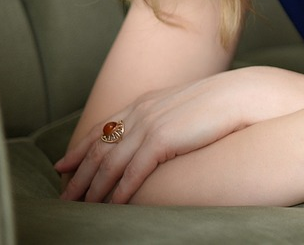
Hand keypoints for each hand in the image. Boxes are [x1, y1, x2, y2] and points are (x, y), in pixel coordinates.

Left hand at [56, 70, 255, 203]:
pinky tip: (113, 204)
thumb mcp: (182, 107)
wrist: (240, 95)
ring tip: (82, 207)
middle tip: (63, 196)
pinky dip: (120, 190)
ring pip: (110, 163)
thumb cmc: (219, 104)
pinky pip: (134, 171)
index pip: (102, 129)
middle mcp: (141, 112)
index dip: (79, 148)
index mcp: (144, 103)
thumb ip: (163, 118)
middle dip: (78, 175)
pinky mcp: (162, 139)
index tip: (62, 164)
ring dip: (93, 188)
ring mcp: (150, 125)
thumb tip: (156, 136)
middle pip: (99, 148)